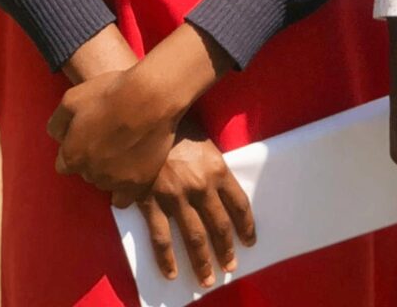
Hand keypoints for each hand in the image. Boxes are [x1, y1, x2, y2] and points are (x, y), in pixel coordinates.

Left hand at [49, 66, 177, 199]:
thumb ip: (58, 123)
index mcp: (71, 155)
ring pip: (105, 182)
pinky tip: (130, 173)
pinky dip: (124, 189)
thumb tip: (58, 138)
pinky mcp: (137, 184)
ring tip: (125, 147)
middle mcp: (89, 173)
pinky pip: (123, 199)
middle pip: (86, 171)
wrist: (150, 98)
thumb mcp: (72, 98)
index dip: (76, 148)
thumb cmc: (110, 94)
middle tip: (109, 137)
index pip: (64, 163)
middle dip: (94, 158)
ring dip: (110, 170)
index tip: (89, 135)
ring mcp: (114, 181)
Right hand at [127, 117, 255, 290]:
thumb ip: (213, 167)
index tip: (250, 241)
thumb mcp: (205, 142)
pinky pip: (161, 238)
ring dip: (202, 261)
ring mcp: (176, 197)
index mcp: (218, 169)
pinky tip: (171, 273)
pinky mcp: (152, 202)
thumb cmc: (179, 127)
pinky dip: (166, 259)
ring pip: (193, 237)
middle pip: (219, 226)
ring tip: (208, 279)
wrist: (146, 118)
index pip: (239, 204)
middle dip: (226, 249)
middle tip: (231, 266)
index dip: (246, 225)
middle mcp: (201, 187)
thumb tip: (221, 190)